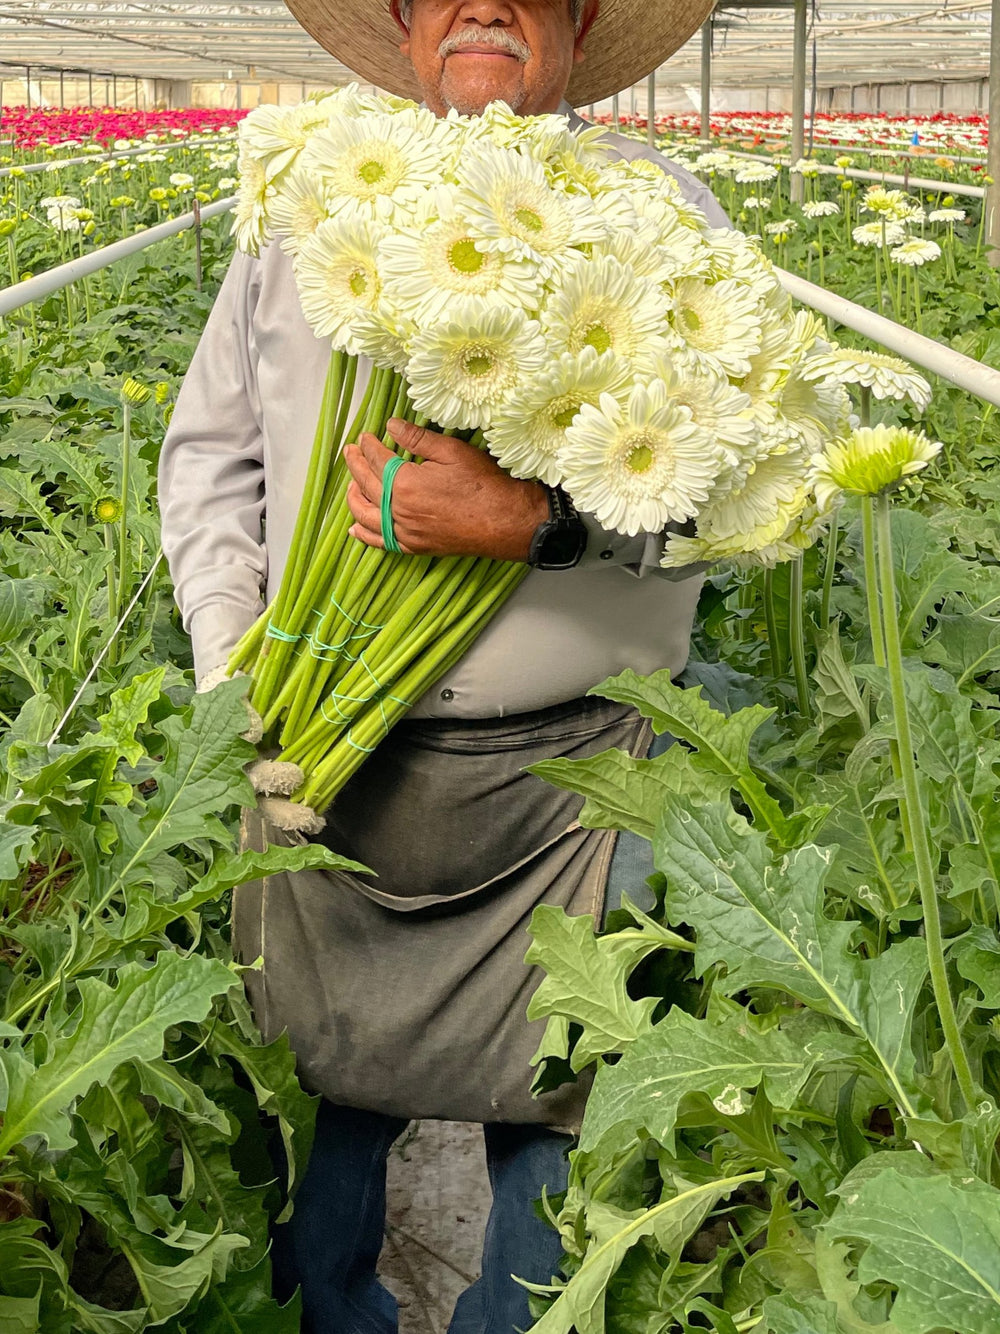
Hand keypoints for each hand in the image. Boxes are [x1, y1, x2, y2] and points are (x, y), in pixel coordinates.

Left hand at [343, 418, 548, 561]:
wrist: (504, 522)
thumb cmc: (483, 485)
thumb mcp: (451, 452)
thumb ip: (417, 438)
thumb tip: (391, 425)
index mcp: (405, 483)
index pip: (376, 460)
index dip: (368, 446)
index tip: (364, 437)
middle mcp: (398, 511)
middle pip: (366, 485)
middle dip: (355, 466)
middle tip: (350, 452)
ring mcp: (405, 532)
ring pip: (366, 515)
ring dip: (354, 497)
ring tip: (351, 485)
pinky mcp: (414, 547)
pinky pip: (380, 541)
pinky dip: (364, 533)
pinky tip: (356, 527)